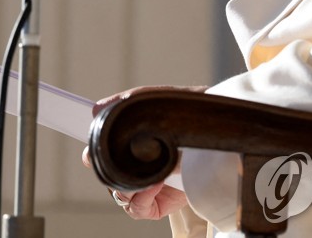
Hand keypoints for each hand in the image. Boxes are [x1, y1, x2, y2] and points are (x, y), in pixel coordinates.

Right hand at [82, 85, 207, 219]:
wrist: (218, 133)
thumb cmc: (187, 114)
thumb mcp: (156, 101)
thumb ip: (127, 102)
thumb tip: (95, 110)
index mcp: (128, 143)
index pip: (98, 153)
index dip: (93, 156)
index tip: (92, 154)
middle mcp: (135, 165)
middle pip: (106, 177)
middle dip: (113, 173)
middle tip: (125, 165)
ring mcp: (146, 185)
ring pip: (119, 195)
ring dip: (131, 185)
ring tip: (152, 173)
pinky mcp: (159, 203)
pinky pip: (137, 209)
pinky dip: (142, 200)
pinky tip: (157, 184)